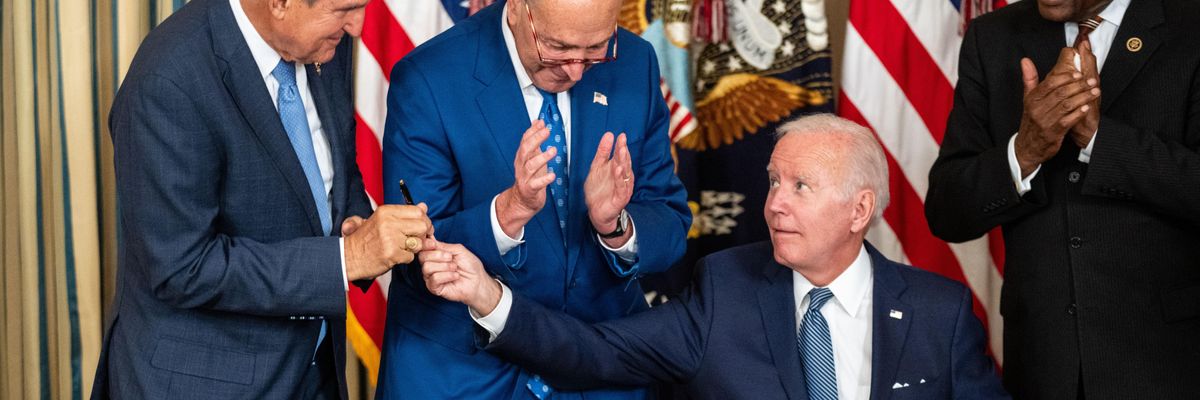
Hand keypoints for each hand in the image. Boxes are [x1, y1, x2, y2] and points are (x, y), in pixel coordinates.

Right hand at [343, 203, 432, 280]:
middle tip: (416, 239)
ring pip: (419, 243)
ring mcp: (390, 239)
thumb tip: (424, 206)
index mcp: (386, 211)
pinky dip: (405, 259)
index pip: (417, 212)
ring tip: (402, 248)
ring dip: (414, 248)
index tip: (422, 227)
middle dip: (423, 234)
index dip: (424, 220)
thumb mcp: (382, 219)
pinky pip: (411, 257)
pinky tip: (395, 256)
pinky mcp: (391, 254)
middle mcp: (388, 223)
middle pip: (422, 226)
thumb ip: (404, 212)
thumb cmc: (365, 239)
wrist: (347, 257)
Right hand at [420, 240, 502, 314]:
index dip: (426, 244)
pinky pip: (434, 278)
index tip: (434, 244)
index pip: (422, 248)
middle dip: (438, 255)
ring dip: (444, 266)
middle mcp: (431, 265)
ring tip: (454, 268)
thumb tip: (430, 240)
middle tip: (450, 258)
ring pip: (427, 267)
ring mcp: (431, 277)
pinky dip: (447, 276)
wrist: (478, 281)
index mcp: (435, 255)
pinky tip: (455, 276)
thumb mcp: (459, 250)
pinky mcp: (434, 288)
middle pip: (422, 257)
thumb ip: (444, 246)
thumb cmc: (470, 266)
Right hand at [496, 120, 555, 236]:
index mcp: (522, 157)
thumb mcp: (532, 157)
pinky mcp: (529, 190)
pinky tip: (552, 175)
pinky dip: (544, 179)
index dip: (532, 131)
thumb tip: (537, 121)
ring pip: (530, 166)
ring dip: (542, 157)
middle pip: (525, 150)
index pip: (525, 141)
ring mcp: (524, 178)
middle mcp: (521, 166)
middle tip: (546, 131)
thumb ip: (534, 140)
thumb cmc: (530, 177)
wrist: (522, 201)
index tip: (541, 123)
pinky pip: (536, 184)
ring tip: (553, 151)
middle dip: (535, 139)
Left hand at [584, 132, 634, 234]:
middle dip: (623, 151)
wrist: (596, 212)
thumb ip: (602, 152)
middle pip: (624, 162)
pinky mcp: (621, 197)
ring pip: (625, 173)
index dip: (621, 145)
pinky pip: (621, 186)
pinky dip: (620, 178)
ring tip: (622, 151)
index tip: (621, 135)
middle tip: (622, 141)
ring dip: (624, 162)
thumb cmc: (598, 190)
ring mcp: (623, 187)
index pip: (620, 155)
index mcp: (617, 168)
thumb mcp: (596, 168)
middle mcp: (623, 177)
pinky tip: (618, 170)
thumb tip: (609, 134)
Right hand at [1014, 48, 1099, 176]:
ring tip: (1095, 91)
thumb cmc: (1031, 120)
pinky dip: (1079, 113)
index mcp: (1032, 99)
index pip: (1050, 83)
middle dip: (1079, 86)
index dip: (1066, 77)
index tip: (1079, 74)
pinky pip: (1068, 120)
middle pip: (1061, 93)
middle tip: (1092, 81)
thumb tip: (1025, 61)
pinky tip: (1087, 107)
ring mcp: (1045, 121)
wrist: (1027, 147)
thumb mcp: (1027, 99)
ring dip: (1083, 97)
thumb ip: (1029, 79)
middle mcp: (1037, 109)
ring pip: (1067, 105)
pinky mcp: (1053, 133)